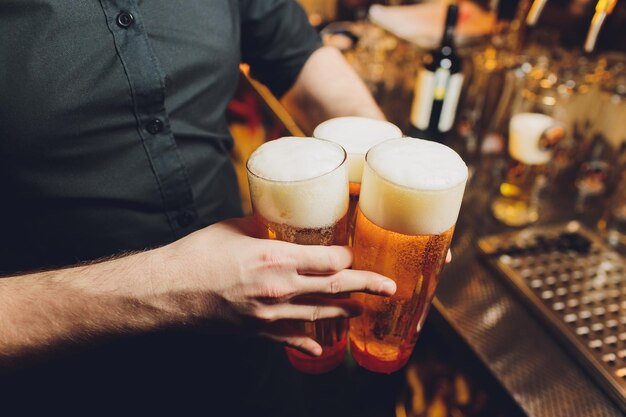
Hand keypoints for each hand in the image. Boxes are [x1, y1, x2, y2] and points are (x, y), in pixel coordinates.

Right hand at [151, 217, 396, 355]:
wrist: (167, 290)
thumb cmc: (197, 254)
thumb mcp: (233, 228)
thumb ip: (262, 226)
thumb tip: (276, 220)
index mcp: (276, 256)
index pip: (328, 259)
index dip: (346, 256)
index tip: (353, 253)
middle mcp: (280, 287)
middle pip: (334, 288)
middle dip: (366, 286)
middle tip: (389, 288)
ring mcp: (270, 313)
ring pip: (319, 314)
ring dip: (344, 312)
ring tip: (362, 311)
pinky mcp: (257, 330)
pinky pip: (290, 338)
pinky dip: (309, 342)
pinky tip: (322, 348)